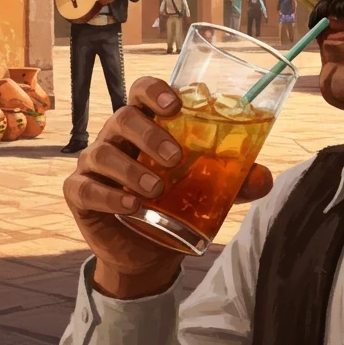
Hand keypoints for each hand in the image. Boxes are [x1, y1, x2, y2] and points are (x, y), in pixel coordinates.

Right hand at [63, 76, 272, 298]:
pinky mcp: (79, 193)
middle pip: (122, 118)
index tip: (175, 105)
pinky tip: (132, 206)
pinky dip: (110, 196)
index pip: (141, 92)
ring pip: (103, 153)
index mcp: (146, 125)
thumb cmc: (176, 206)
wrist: (149, 254)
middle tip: (176, 158)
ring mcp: (94, 164)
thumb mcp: (210, 193)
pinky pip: (86, 188)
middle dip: (149, 134)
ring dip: (132, 169)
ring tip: (157, 189)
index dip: (155, 91)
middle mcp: (116, 138)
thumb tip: (264, 176)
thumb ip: (236, 181)